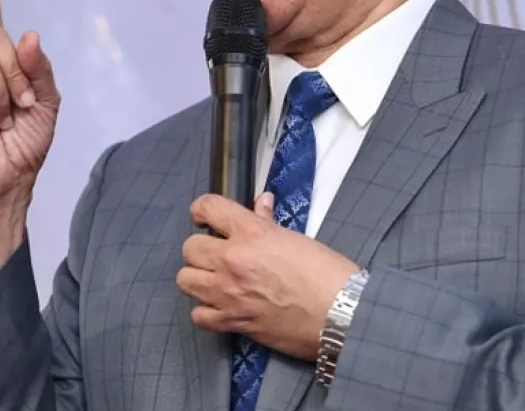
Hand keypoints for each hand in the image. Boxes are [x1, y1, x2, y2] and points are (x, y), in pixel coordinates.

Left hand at [176, 193, 358, 360]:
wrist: (339, 314)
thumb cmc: (326, 275)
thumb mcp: (296, 238)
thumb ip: (268, 221)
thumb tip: (261, 203)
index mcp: (252, 233)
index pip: (208, 208)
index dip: (202, 209)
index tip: (205, 216)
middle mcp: (233, 260)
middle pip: (190, 248)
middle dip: (201, 248)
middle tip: (217, 253)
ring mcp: (229, 293)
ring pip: (185, 280)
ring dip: (198, 277)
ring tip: (214, 279)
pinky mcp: (232, 321)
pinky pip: (198, 315)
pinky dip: (205, 311)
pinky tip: (220, 306)